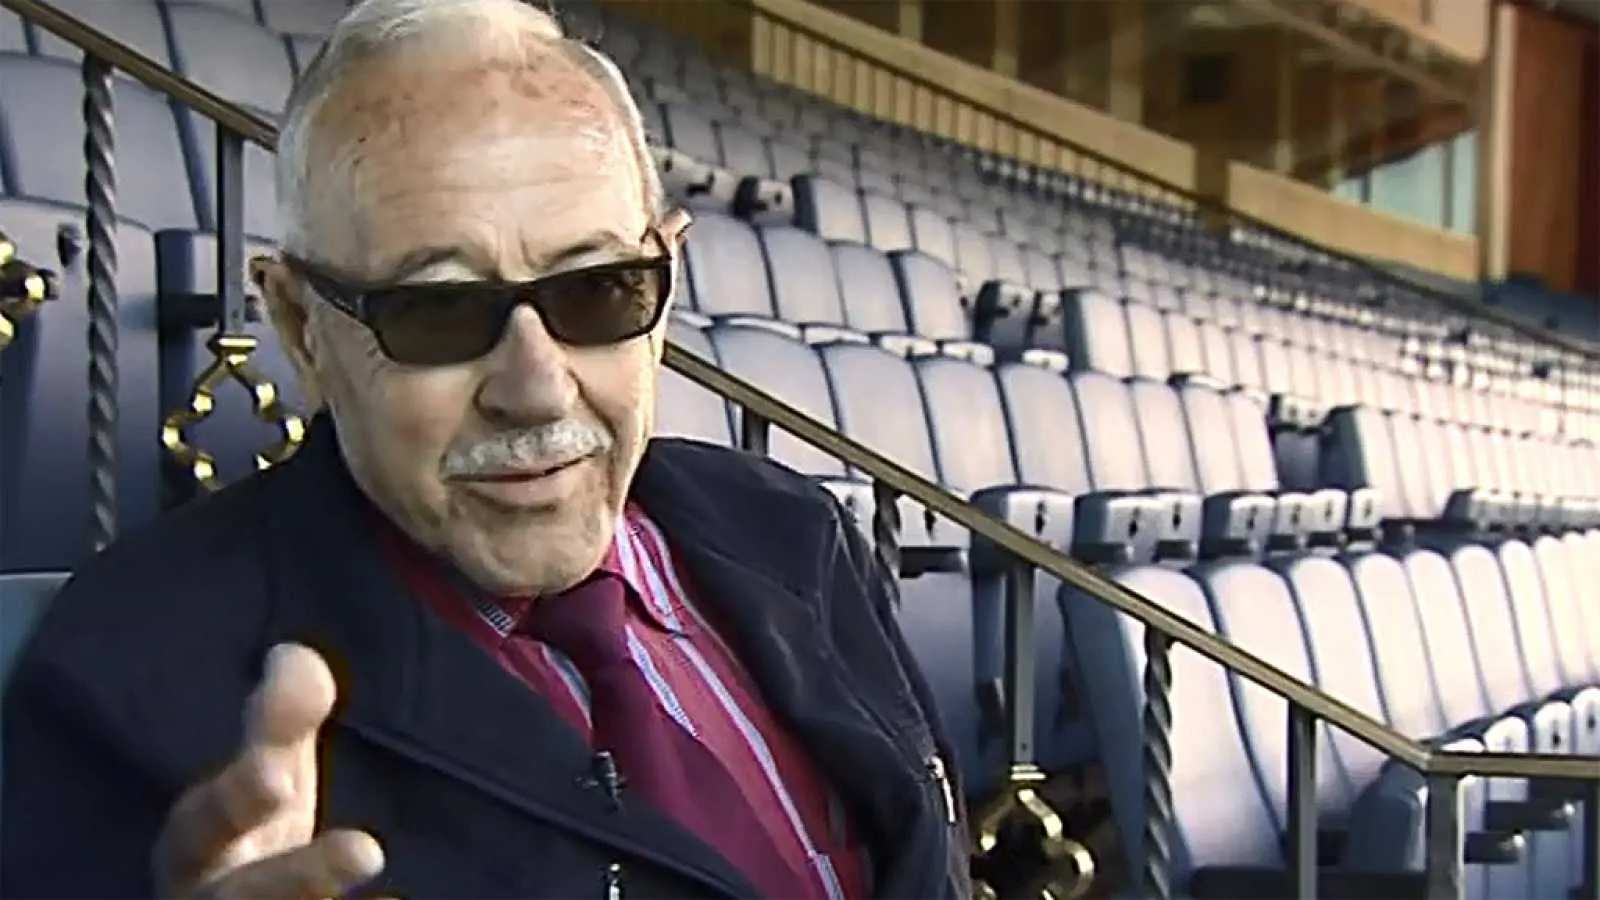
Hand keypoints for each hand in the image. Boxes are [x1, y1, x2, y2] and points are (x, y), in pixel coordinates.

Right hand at [152, 643, 385, 898]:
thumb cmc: (254, 833)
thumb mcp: (265, 774)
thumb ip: (280, 722)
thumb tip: (295, 655)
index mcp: (198, 847)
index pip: (207, 822)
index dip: (236, 800)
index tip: (277, 776)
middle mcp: (215, 898)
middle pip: (248, 896)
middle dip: (299, 877)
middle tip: (367, 850)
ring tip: (395, 895)